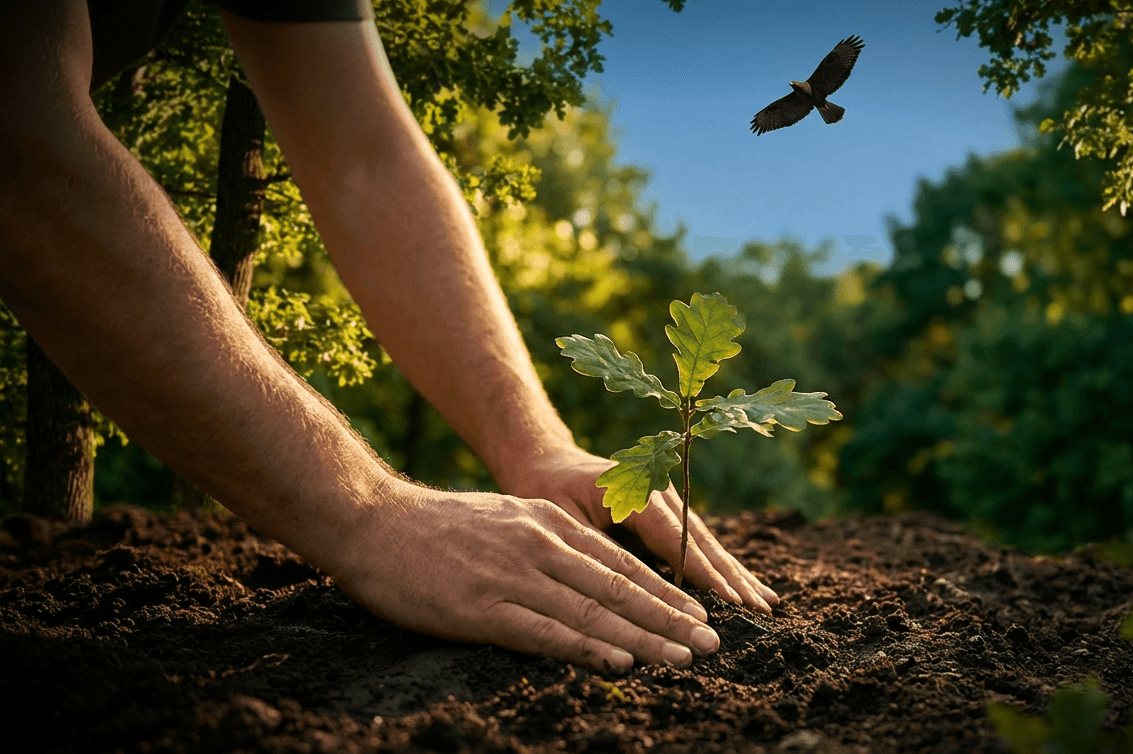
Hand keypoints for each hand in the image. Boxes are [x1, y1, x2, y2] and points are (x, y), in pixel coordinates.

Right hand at [327, 481, 720, 670]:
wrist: (370, 521)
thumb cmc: (433, 528)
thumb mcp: (503, 520)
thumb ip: (544, 542)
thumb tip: (583, 575)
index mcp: (548, 523)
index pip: (620, 562)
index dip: (665, 591)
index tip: (699, 614)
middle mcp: (541, 544)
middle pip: (620, 587)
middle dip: (671, 617)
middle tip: (713, 642)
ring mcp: (514, 575)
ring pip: (593, 610)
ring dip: (644, 638)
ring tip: (683, 657)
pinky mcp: (483, 607)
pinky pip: (546, 631)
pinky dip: (588, 647)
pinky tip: (619, 661)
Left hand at [504, 448, 780, 613]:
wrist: (546, 462)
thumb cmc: (545, 493)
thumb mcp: (563, 522)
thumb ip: (598, 554)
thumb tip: (629, 596)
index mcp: (638, 491)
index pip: (679, 540)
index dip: (707, 575)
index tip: (733, 602)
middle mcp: (662, 493)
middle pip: (703, 542)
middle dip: (734, 579)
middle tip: (762, 612)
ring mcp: (670, 501)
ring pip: (708, 544)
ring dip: (737, 575)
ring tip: (766, 604)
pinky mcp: (669, 514)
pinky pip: (700, 544)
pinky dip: (724, 568)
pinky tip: (752, 587)